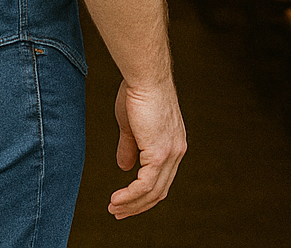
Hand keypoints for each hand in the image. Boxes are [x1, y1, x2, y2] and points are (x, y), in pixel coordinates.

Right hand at [109, 78, 186, 218]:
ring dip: (131, 204)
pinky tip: (116, 199)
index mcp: (173, 144)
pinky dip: (130, 196)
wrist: (145, 77)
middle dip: (138, 205)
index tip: (126, 202)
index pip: (162, 179)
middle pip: (159, 190)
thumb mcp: (132, 127)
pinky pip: (145, 184)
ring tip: (113, 209)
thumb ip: (130, 147)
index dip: (144, 194)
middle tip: (118, 213)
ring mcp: (171, 153)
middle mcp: (177, 151)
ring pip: (153, 191)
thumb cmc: (138, 94)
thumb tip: (125, 167)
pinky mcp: (160, 153)